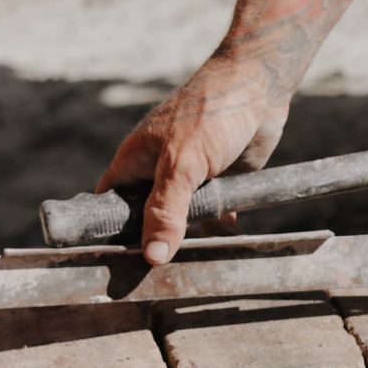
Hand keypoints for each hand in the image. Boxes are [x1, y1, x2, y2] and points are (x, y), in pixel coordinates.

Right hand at [99, 54, 290, 264]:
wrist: (260, 87)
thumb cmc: (211, 113)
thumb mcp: (182, 164)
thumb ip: (166, 210)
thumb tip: (153, 256)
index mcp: (135, 161)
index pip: (109, 203)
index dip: (107, 230)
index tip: (112, 263)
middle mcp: (157, 171)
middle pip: (145, 218)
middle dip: (151, 243)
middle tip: (154, 280)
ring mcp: (189, 179)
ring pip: (181, 221)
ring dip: (187, 242)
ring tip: (189, 271)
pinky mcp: (219, 183)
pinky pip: (213, 217)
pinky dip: (219, 232)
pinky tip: (227, 250)